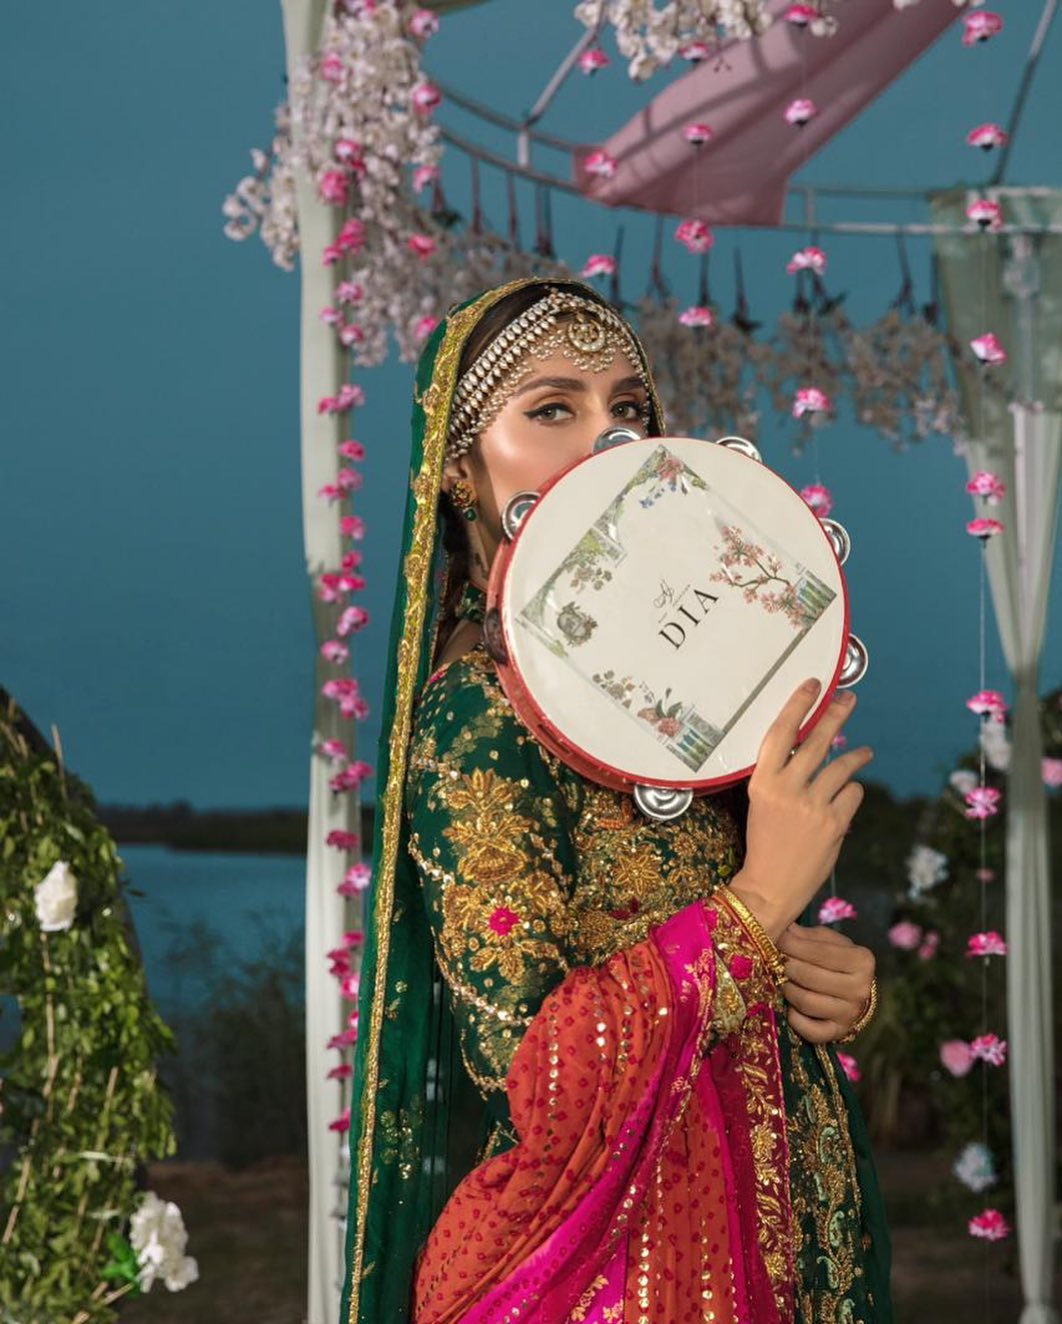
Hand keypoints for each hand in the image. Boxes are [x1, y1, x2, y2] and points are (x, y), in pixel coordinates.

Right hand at [727, 679, 872, 940]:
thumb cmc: (764, 843)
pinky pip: (853, 793)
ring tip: (865, 751)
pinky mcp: (835, 823)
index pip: (781, 733)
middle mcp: (787, 789)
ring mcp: (813, 806)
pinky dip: (852, 793)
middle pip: (817, 741)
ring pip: (842, 766)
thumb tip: (810, 749)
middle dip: (836, 715)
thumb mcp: (762, 804)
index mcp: (762, 782)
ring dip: (856, 755)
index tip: (813, 684)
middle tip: (849, 698)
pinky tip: (846, 798)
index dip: (798, 705)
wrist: (771, 887)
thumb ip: (782, 778)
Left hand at [778, 924, 875, 1043]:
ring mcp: (850, 1013)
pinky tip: (790, 1007)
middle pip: (809, 976)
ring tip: (782, 980)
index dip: (792, 944)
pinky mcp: (839, 1032)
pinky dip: (795, 1019)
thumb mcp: (827, 941)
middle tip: (775, 960)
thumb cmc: (835, 960)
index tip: (776, 939)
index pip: (818, 951)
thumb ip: (805, 936)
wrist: (853, 990)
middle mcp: (860, 989)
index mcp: (862, 960)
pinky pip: (810, 1031)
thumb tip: (782, 930)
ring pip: (806, 1002)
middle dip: (786, 967)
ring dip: (787, 990)